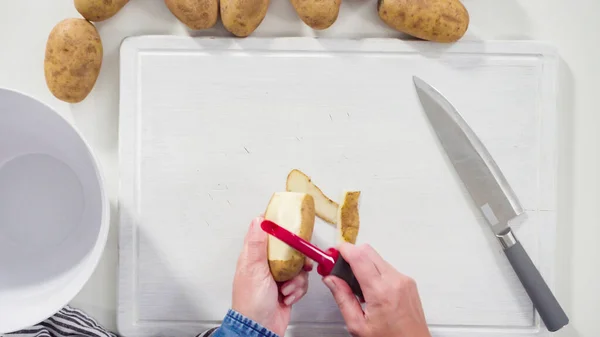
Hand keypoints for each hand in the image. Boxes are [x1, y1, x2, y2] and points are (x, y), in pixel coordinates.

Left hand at [232, 216, 311, 335]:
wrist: (260, 328)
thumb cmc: (251, 302)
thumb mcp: (254, 268)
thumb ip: (257, 244)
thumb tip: (258, 221)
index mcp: (254, 256)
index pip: (267, 234)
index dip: (280, 229)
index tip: (292, 230)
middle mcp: (266, 265)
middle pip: (289, 250)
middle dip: (297, 259)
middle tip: (300, 264)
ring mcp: (277, 277)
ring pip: (298, 267)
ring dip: (296, 279)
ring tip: (287, 288)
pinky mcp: (287, 289)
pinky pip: (301, 282)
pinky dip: (297, 290)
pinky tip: (288, 296)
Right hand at [323, 243, 430, 336]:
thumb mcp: (358, 325)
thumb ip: (343, 298)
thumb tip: (331, 280)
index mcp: (381, 292)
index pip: (359, 257)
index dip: (343, 250)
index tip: (333, 253)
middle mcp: (395, 281)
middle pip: (368, 251)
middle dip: (351, 254)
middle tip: (339, 266)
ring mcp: (404, 280)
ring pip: (377, 258)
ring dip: (363, 263)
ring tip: (354, 283)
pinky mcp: (408, 282)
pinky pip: (387, 267)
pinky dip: (375, 271)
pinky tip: (369, 288)